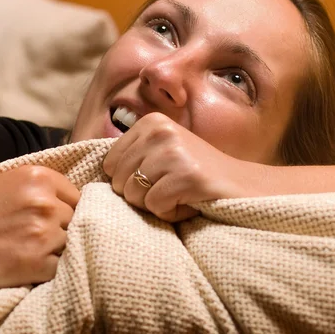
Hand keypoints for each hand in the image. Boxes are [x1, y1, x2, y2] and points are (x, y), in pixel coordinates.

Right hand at [0, 165, 78, 287]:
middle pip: (76, 219)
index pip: (77, 195)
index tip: (54, 216)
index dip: (67, 208)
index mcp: (39, 177)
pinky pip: (59, 266)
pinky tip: (27, 263)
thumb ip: (43, 186)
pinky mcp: (36, 263)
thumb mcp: (8, 181)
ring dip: (55, 248)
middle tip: (37, 235)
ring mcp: (42, 233)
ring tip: (29, 248)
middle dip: (61, 228)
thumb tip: (77, 198)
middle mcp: (44, 202)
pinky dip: (47, 268)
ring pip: (70, 243)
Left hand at [103, 112, 262, 221]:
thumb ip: (133, 155)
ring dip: (156, 205)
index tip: (158, 179)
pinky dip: (171, 212)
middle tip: (170, 188)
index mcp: (151, 122)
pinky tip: (190, 201)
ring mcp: (173, 151)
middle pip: (118, 181)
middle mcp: (160, 130)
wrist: (244, 185)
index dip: (129, 181)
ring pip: (133, 196)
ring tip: (180, 193)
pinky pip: (155, 206)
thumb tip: (91, 173)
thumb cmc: (198, 174)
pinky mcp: (186, 174)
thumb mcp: (163, 152)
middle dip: (140, 195)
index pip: (110, 164)